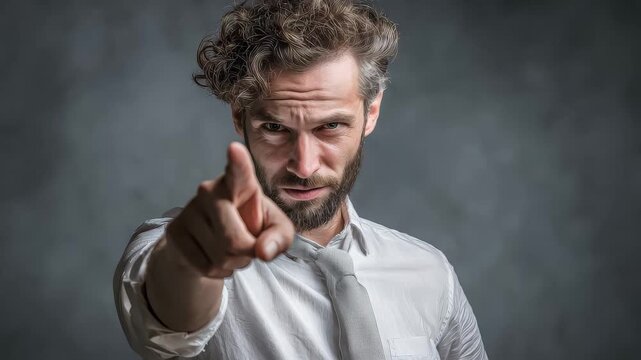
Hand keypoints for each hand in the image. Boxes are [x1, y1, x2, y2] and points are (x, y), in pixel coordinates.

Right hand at [164, 142, 294, 277]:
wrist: (213, 240)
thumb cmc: (251, 226)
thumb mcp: (276, 230)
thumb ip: (280, 238)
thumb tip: (263, 252)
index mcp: (239, 183)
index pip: (239, 172)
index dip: (238, 162)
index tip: (234, 149)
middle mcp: (210, 190)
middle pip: (234, 240)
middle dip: (247, 253)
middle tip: (247, 245)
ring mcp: (189, 210)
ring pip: (220, 256)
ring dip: (234, 263)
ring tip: (231, 249)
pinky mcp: (174, 231)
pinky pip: (206, 267)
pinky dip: (219, 271)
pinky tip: (215, 256)